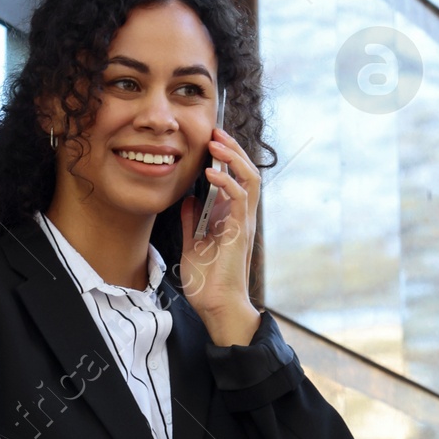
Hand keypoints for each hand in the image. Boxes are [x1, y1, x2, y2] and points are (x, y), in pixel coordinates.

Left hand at [177, 127, 260, 346]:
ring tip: (215, 143)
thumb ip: (191, 221)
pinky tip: (211, 173)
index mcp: (232, 218)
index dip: (226, 157)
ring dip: (233, 158)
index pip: (235, 178)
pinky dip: (227, 182)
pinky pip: (241, 198)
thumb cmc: (207, 283)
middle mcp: (242, 217)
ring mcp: (244, 223)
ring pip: (250, 178)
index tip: (210, 140)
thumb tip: (189, 199)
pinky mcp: (241, 231)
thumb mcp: (192, 244)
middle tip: (214, 132)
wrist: (216, 307)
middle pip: (246, 171)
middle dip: (231, 149)